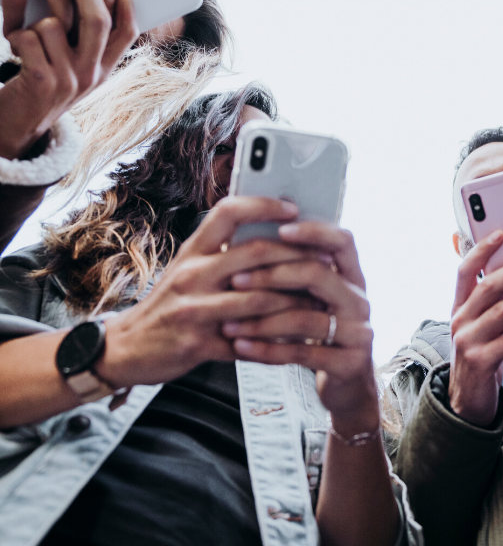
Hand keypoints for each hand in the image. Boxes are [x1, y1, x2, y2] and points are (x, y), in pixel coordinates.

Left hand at [0, 0, 137, 159]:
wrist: (15, 128)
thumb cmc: (40, 86)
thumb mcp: (73, 68)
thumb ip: (85, 41)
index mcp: (105, 69)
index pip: (128, 28)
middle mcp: (93, 75)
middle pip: (98, 18)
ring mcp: (70, 80)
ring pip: (55, 25)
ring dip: (34, 24)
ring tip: (27, 39)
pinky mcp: (43, 82)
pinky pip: (29, 38)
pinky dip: (16, 38)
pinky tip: (15, 51)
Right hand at [97, 196, 309, 387]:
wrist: (125, 348)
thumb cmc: (168, 303)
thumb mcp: (187, 268)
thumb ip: (222, 251)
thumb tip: (273, 233)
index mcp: (192, 250)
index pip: (228, 211)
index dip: (263, 205)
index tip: (293, 207)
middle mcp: (192, 274)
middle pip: (254, 253)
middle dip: (297, 255)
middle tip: (326, 259)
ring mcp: (194, 310)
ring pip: (258, 299)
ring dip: (295, 300)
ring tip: (320, 300)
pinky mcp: (198, 345)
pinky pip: (248, 343)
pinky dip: (276, 343)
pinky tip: (297, 341)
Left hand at [221, 223, 378, 436]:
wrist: (348, 384)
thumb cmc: (320, 332)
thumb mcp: (316, 299)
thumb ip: (298, 273)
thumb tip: (251, 240)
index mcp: (353, 276)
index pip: (342, 240)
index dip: (314, 231)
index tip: (280, 229)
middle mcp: (360, 299)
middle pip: (319, 274)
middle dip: (273, 274)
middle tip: (235, 279)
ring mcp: (359, 331)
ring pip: (306, 317)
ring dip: (261, 320)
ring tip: (228, 322)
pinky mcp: (349, 362)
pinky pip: (302, 352)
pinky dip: (267, 349)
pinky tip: (241, 347)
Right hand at [448, 230, 502, 425]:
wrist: (469, 401)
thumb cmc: (486, 354)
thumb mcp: (485, 325)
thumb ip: (497, 302)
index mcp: (459, 306)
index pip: (465, 270)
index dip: (481, 250)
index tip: (501, 232)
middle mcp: (459, 319)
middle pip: (488, 286)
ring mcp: (467, 340)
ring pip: (502, 311)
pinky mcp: (480, 361)